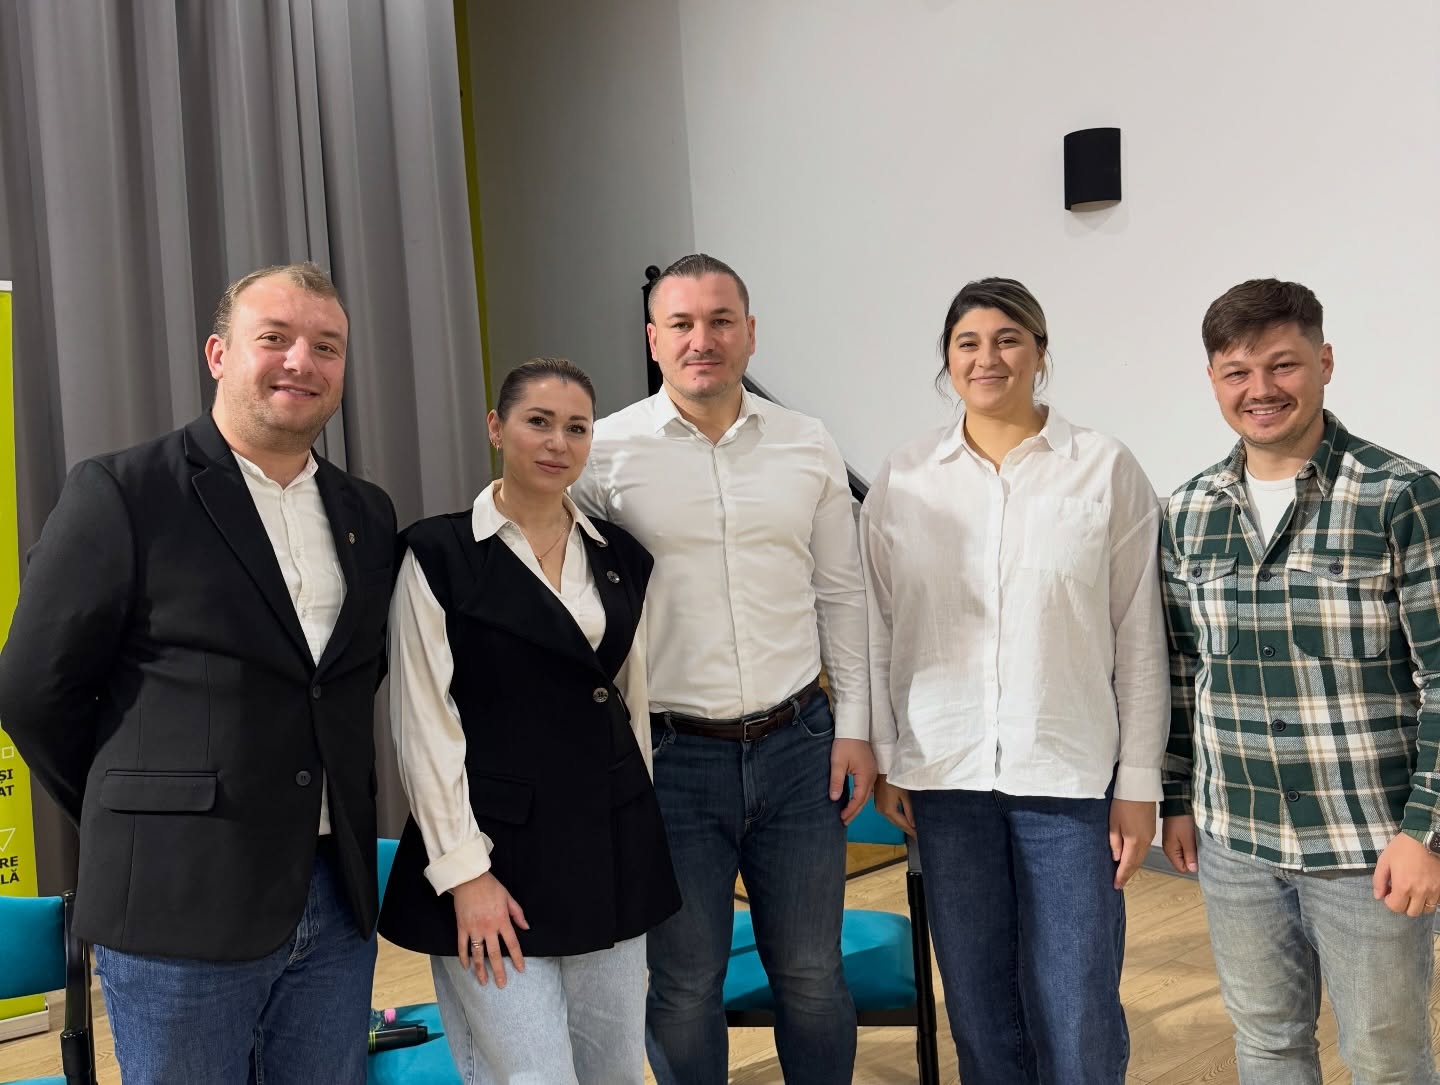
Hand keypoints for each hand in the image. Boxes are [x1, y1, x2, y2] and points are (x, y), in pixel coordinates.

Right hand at [453, 872, 528, 987]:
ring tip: (483, 982)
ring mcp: (473, 928)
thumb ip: (517, 914)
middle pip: (494, 954)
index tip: (521, 969)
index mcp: (501, 920)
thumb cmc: (490, 886)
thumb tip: (526, 928)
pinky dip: (464, 958)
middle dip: (499, 971)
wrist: (469, 878)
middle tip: (501, 984)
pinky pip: (462, 946)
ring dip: (480, 969)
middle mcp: (488, 927)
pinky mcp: (461, 927)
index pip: (512, 943)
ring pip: (477, 954)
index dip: (517, 958)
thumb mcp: (508, 897)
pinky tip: (467, 967)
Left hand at [831, 737, 875, 824]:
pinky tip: (853, 800)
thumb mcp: (837, 762)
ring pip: (866, 794)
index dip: (850, 810)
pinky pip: (866, 788)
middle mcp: (872, 777)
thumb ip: (836, 781)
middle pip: (864, 799)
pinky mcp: (870, 769)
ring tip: (848, 814)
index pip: (859, 799)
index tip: (841, 818)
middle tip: (844, 821)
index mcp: (865, 776)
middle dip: (854, 811)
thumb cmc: (845, 743)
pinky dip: (860, 797)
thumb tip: (834, 798)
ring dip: (858, 805)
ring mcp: (872, 773)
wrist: (854, 727)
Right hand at [874, 775, 914, 836]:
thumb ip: (909, 810)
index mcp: (889, 810)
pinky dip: (897, 818)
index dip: (911, 830)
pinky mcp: (878, 804)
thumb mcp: (905, 794)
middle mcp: (882, 812)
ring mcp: (878, 808)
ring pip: (892, 820)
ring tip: (912, 830)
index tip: (919, 837)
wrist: (882, 768)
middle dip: (907, 829)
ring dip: (902, 824)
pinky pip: (889, 815)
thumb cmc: (895, 779)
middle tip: (917, 836)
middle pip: (896, 823)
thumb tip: (913, 824)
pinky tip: (904, 820)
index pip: (902, 824)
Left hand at [1109, 799, 1155, 888]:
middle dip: (1127, 874)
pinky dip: (1137, 857)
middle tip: (1118, 883)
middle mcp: (1145, 841)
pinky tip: (1131, 858)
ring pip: (1141, 857)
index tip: (1115, 885)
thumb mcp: (1113, 823)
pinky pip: (1144, 849)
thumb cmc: (1123, 803)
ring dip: (1133, 866)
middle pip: (1136, 863)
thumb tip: (1117, 858)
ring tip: (1123, 873)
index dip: (1121, 876)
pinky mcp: (1151, 830)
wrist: (1139, 787)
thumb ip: (1115, 842)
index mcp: (1134, 841)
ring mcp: (1150, 836)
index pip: (1128, 864)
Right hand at [1162, 814, 1198, 874]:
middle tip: (1199, 849)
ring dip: (1191, 851)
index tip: (1199, 856)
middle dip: (1192, 859)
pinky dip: (1189, 845)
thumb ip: (1190, 855)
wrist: (1177, 804)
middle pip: (1182, 862)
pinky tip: (1193, 839)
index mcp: (1170, 851)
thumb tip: (1193, 870)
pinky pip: (1183, 847)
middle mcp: (1169, 849)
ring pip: (1183, 854)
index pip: (1181, 868)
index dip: (1191, 865)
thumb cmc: (1182, 821)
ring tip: (1197, 844)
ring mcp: (1171, 842)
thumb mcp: (1188, 839)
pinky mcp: (1174, 837)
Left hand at [1373, 833, 1439, 916]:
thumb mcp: (1384, 861)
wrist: (1425, 838)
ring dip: (1418, 904)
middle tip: (1401, 894)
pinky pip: (1437, 902)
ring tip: (1413, 893)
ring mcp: (1434, 891)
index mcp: (1403, 886)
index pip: (1396, 907)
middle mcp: (1420, 892)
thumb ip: (1379, 880)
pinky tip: (1424, 890)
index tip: (1389, 893)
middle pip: (1412, 912)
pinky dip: (1430, 900)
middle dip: (1403, 906)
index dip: (1390, 902)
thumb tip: (1378, 896)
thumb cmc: (1402, 848)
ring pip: (1426, 909)